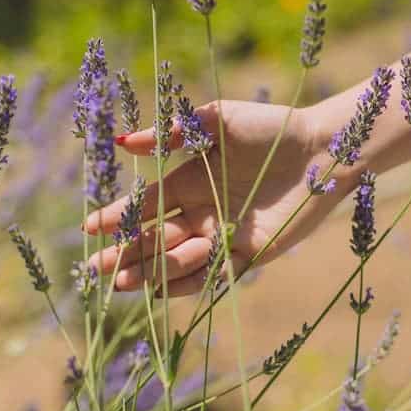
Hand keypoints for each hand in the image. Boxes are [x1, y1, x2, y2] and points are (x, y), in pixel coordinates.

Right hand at [84, 100, 352, 294]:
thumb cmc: (270, 128)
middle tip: (94, 269)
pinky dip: (189, 282)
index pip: (145, 205)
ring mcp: (225, 234)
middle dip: (124, 254)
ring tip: (123, 281)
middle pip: (155, 238)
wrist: (322, 149)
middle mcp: (203, 211)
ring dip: (151, 271)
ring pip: (179, 259)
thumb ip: (173, 133)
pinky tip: (162, 289)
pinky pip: (215, 274)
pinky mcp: (251, 253)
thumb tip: (123, 143)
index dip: (117, 217)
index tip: (88, 229)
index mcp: (191, 180)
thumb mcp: (216, 121)